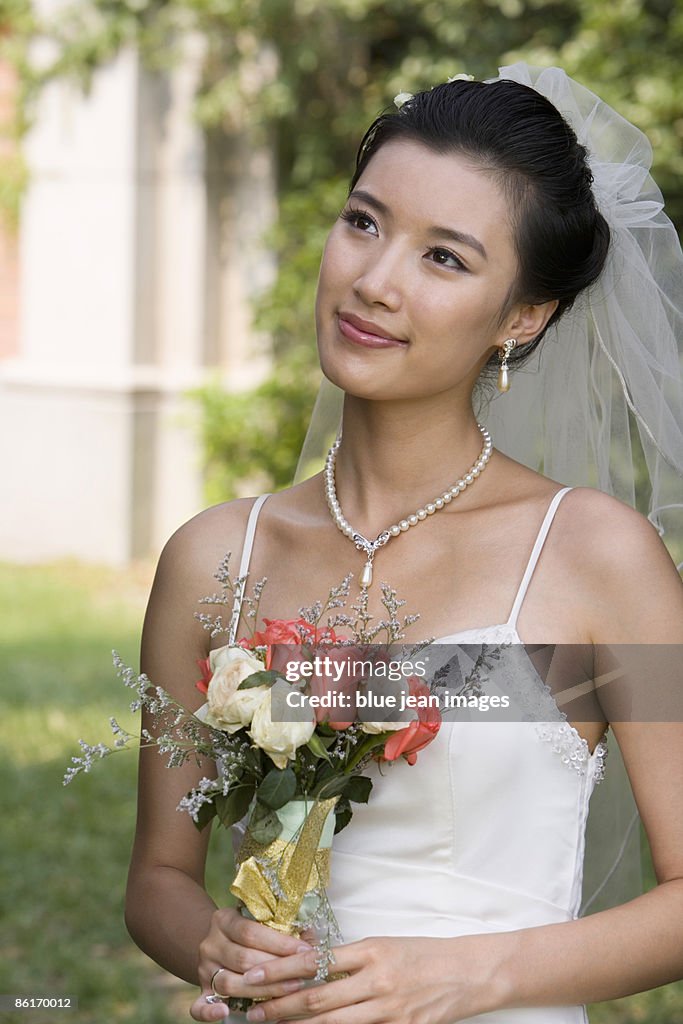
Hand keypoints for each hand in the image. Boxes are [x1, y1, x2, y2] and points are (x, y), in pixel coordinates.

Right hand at [190, 906, 314, 1021]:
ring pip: (229, 983)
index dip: (280, 943)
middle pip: (242, 959)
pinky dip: (210, 1012)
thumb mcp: (259, 921)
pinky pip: (199, 1006)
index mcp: (224, 920)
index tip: (305, 951)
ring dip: (261, 991)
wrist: (218, 942)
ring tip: (288, 991)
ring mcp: (203, 968)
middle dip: (277, 969)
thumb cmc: (249, 932)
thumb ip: (281, 927)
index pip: (251, 932)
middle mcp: (210, 943)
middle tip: (303, 976)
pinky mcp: (200, 991)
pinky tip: (225, 1012)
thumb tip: (313, 938)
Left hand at [238, 934, 505, 1023]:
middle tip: (250, 1011)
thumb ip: (349, 955)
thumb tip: (307, 958)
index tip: (254, 977)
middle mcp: (376, 980)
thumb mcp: (385, 944)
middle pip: (317, 999)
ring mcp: (389, 1011)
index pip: (316, 962)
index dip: (280, 972)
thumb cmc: (424, 954)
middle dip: (278, 1006)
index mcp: (371, 950)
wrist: (470, 972)